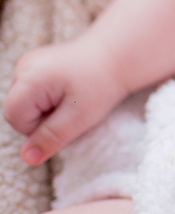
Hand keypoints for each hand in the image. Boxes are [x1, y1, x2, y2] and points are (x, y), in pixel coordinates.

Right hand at [3, 38, 127, 165]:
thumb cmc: (102, 83)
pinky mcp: (37, 64)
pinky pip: (34, 92)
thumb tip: (27, 158)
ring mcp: (29, 63)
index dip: (41, 126)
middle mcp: (24, 67)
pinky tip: (70, 88)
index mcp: (29, 78)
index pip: (16, 119)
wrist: (120, 55)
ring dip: (47, 108)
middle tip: (73, 106)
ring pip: (26, 103)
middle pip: (18, 111)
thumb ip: (51, 138)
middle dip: (44, 117)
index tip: (68, 115)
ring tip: (74, 95)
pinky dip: (50, 97)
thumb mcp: (79, 116)